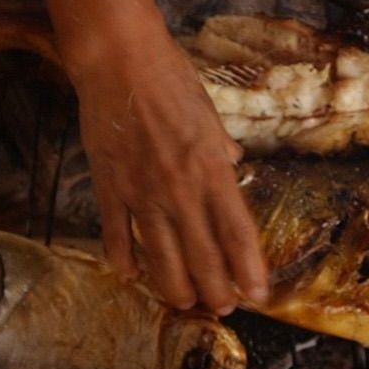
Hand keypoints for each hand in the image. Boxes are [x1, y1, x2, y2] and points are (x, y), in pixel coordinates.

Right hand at [66, 22, 268, 314]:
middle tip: (222, 307)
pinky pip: (117, 235)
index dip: (249, 270)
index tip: (257, 294)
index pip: (237, 233)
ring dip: (175, 287)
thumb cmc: (170, 80)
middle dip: (215, 290)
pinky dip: (123, 259)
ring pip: (161, 257)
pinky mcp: (110, 188)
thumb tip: (233, 160)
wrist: (120, 61)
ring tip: (185, 302)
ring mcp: (142, 192)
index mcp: (212, 170)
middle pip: (203, 256)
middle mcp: (181, 190)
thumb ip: (220, 146)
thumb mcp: (210, 113)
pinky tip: (131, 276)